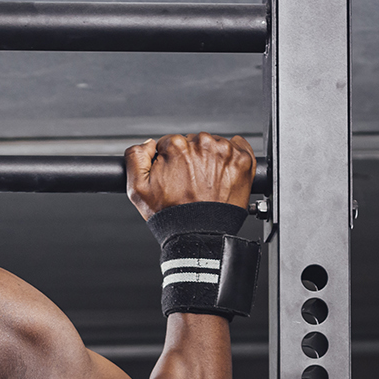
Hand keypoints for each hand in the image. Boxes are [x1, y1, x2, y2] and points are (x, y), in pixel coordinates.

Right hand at [124, 133, 255, 220]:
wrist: (199, 235)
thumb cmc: (171, 216)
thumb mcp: (137, 190)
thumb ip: (135, 158)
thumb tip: (147, 144)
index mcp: (176, 147)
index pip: (171, 143)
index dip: (170, 161)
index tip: (174, 176)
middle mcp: (202, 144)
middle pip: (193, 143)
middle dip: (190, 159)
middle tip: (190, 183)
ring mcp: (225, 151)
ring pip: (214, 145)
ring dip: (210, 159)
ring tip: (206, 184)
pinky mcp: (243, 160)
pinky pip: (239, 147)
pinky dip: (231, 158)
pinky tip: (223, 176)